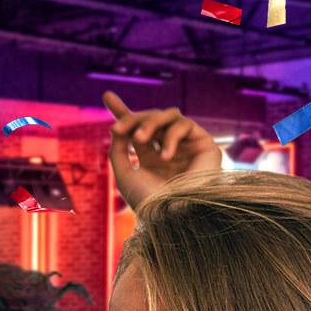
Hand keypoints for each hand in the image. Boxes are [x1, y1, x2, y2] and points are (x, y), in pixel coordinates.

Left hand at [103, 91, 222, 211]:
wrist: (176, 214)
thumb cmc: (150, 201)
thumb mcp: (125, 175)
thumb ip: (117, 150)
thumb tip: (116, 127)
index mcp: (150, 160)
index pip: (136, 131)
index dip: (123, 113)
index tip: (107, 96)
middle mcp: (169, 150)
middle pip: (150, 118)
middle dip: (132, 119)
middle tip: (117, 129)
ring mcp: (186, 146)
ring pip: (167, 115)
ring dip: (148, 123)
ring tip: (139, 138)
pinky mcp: (203, 144)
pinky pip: (183, 125)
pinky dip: (171, 136)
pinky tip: (165, 156)